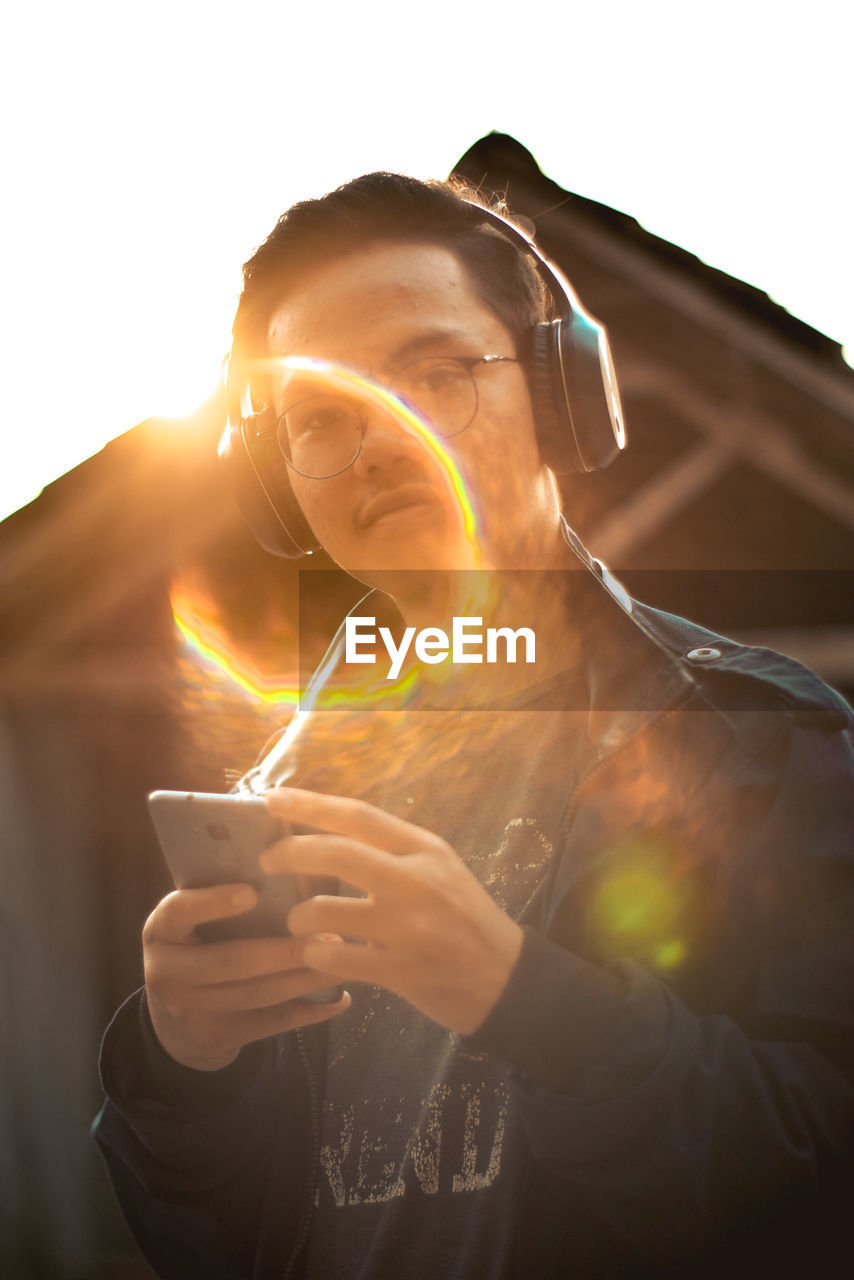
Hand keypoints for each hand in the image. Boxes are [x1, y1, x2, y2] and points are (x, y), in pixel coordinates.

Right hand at [142, 883, 350, 1070]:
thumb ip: (217, 902)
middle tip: (330, 935)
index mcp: (160, 931)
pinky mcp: (217, 1038)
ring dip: (306, 978)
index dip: (214, 902)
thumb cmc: (195, 949)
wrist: (173, 1023)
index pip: (178, 912)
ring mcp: (190, 1010)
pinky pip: (271, 1023)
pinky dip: (309, 1012)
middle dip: (286, 950)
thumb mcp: (189, 925)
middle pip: (233, 960)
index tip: (253, 892)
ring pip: (259, 993)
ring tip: (342, 960)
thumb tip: (286, 869)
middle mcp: (167, 972)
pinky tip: (339, 998)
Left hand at [260, 787, 523, 1035]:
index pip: (358, 815)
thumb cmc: (464, 918)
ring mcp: (407, 927)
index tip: (271, 799)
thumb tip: (328, 832)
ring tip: (297, 922)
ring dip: (298, 915)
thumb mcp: (440, 869)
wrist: (505, 978)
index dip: (310, 804)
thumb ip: (393, 851)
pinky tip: (318, 953)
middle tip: (267, 860)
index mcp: (425, 849)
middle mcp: (416, 881)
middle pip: (336, 853)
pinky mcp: (399, 970)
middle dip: (289, 853)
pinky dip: (315, 954)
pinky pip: (335, 957)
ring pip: (325, 910)